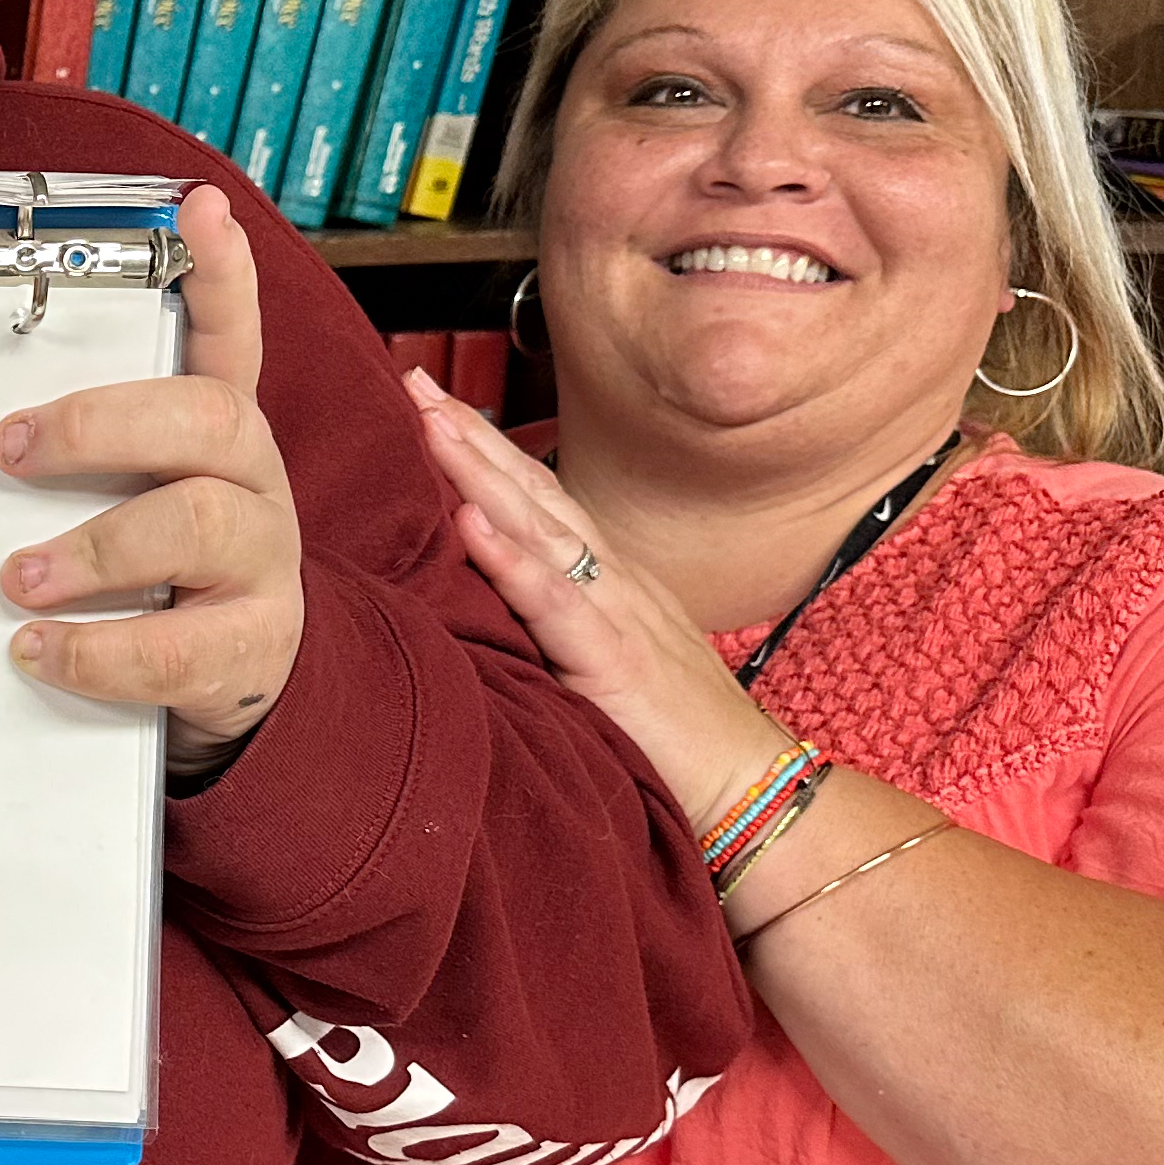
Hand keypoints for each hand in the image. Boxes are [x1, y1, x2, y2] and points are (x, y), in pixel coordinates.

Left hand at [0, 184, 302, 779]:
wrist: (226, 682)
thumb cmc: (155, 570)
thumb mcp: (125, 494)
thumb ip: (75, 451)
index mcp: (216, 430)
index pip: (229, 337)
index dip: (221, 274)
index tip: (196, 211)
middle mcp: (252, 479)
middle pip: (207, 417)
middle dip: (99, 425)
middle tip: (10, 449)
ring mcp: (263, 560)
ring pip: (197, 522)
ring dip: (92, 548)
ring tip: (17, 578)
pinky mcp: (253, 645)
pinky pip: (180, 645)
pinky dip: (97, 649)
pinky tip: (38, 648)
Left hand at [401, 372, 781, 825]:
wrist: (751, 787)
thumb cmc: (676, 732)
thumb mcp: (609, 659)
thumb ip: (562, 622)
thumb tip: (497, 597)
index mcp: (610, 578)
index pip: (539, 497)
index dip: (486, 449)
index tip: (430, 400)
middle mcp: (613, 579)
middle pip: (533, 490)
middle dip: (471, 434)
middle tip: (413, 378)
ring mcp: (618, 613)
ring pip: (540, 526)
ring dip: (480, 472)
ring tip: (431, 421)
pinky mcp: (615, 662)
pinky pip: (557, 603)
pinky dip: (512, 560)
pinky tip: (472, 524)